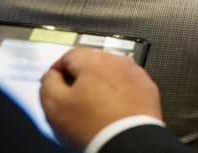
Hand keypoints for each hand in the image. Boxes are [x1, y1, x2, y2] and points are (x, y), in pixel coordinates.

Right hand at [40, 47, 162, 149]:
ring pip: (112, 73)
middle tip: (74, 99)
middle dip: (81, 77)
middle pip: (92, 62)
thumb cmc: (92, 125)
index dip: (58, 70)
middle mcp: (119, 62)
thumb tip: (53, 74)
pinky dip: (120, 93)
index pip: (69, 55)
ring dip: (102, 84)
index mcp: (95, 61)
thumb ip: (48, 83)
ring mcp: (136, 74)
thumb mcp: (55, 105)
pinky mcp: (148, 88)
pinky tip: (113, 109)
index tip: (55, 85)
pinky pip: (128, 85)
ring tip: (95, 107)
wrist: (128, 142)